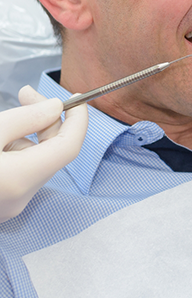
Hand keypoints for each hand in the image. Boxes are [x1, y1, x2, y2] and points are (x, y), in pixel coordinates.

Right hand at [0, 85, 87, 221]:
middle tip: (27, 93)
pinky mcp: (2, 202)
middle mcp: (22, 197)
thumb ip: (26, 118)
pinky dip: (16, 149)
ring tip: (6, 117)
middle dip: (45, 119)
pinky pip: (20, 170)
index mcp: (22, 179)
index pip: (70, 146)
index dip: (78, 119)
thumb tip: (55, 107)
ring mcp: (11, 204)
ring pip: (34, 159)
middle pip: (52, 151)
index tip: (76, 97)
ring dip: (27, 133)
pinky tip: (2, 136)